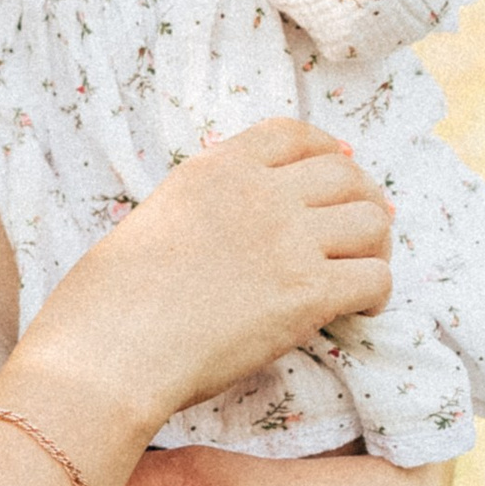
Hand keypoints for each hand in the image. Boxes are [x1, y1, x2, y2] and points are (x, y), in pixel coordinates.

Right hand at [12, 119, 394, 449]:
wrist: (110, 351)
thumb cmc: (108, 303)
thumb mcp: (154, 221)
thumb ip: (204, 211)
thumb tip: (232, 234)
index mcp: (216, 169)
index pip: (294, 135)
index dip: (329, 152)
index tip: (343, 170)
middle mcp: (259, 193)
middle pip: (347, 177)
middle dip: (363, 202)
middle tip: (362, 236)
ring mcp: (288, 240)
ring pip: (372, 223)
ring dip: (375, 249)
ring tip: (360, 275)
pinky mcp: (307, 293)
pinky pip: (375, 278)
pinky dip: (376, 296)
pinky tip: (358, 313)